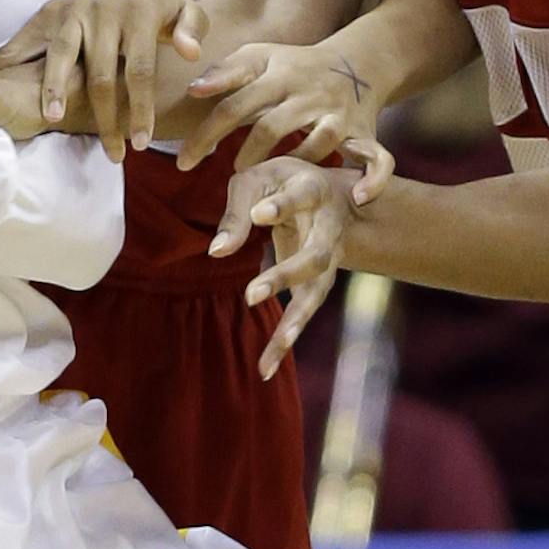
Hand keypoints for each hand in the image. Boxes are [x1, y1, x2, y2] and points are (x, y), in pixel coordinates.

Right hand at [0, 0, 206, 161]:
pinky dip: (16, 63)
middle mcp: (104, 12)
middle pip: (101, 74)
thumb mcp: (185, 10)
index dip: (140, 108)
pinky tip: (4, 87)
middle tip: (113, 155)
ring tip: (54, 120)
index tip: (142, 143)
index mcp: (139, 14)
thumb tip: (191, 53)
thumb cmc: (153, 6)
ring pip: (63, 55)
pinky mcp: (50, 12)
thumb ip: (194, 30)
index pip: (140, 70)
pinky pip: (31, 41)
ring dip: (56, 89)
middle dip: (106, 118)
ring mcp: (73, 11)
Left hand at [179, 43, 395, 204]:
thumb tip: (192, 90)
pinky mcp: (363, 133)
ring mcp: (337, 115)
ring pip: (318, 144)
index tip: (183, 163)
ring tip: (271, 191)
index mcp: (278, 75)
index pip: (234, 105)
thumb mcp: (261, 57)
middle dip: (246, 156)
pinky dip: (372, 178)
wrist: (358, 62)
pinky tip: (357, 198)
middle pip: (270, 126)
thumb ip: (225, 72)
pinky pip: (376, 157)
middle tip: (229, 179)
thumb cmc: (295, 65)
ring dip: (294, 167)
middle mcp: (308, 94)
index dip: (206, 135)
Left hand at [212, 157, 359, 378]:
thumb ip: (236, 212)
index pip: (298, 197)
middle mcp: (328, 228)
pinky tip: (266, 367)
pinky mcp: (319, 283)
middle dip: (286, 276)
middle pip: (315, 256)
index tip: (258, 215)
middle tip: (251, 295)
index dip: (281, 206)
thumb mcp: (257, 180)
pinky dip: (286, 341)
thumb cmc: (281, 183)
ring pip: (316, 292)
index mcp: (311, 189)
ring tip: (273, 351)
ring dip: (295, 322)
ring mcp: (329, 259)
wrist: (332, 195)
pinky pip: (305, 313)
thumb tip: (216, 253)